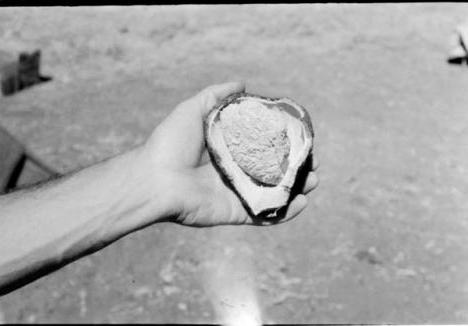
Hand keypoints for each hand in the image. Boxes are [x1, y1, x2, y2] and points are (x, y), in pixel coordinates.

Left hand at [144, 82, 318, 226]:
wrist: (154, 179)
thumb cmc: (170, 143)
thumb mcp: (192, 109)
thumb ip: (216, 95)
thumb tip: (244, 83)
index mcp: (228, 150)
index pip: (263, 146)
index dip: (284, 143)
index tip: (301, 137)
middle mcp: (235, 172)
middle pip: (273, 171)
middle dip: (296, 168)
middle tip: (312, 162)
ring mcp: (236, 193)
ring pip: (274, 193)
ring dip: (297, 189)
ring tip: (313, 180)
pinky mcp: (235, 212)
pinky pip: (265, 216)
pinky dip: (286, 212)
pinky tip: (302, 202)